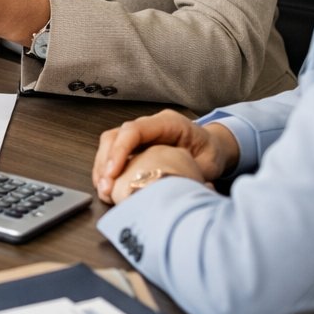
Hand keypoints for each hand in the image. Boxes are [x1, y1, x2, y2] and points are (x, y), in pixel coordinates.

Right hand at [93, 108, 239, 203]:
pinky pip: (112, 153)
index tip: (113, 173)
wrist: (212, 148)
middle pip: (116, 136)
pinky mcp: (134, 146)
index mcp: (168, 123)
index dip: (120, 150)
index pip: (135, 130)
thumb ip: (190, 172)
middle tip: (105, 187)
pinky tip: (107, 187)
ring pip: (109, 144)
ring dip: (102, 167)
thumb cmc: (210, 152)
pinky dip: (106, 171)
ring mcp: (139, 135)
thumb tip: (173, 189)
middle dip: (106, 162)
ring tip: (104, 190)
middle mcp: (149, 125)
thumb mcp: (208, 163)